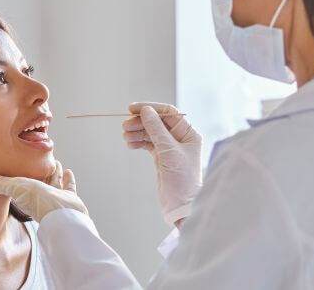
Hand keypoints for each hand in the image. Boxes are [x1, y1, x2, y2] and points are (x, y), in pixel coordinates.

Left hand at [0, 160, 87, 220]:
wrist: (63, 214)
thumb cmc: (39, 201)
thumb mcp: (17, 187)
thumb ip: (4, 184)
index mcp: (27, 196)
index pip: (23, 183)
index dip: (23, 174)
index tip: (22, 164)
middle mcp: (42, 197)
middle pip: (40, 181)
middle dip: (40, 172)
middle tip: (41, 161)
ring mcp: (56, 198)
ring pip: (54, 182)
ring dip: (54, 172)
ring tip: (55, 163)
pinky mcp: (70, 198)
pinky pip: (68, 185)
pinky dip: (67, 178)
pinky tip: (67, 171)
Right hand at [123, 102, 202, 225]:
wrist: (181, 205)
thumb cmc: (182, 179)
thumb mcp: (168, 150)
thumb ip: (156, 129)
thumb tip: (146, 111)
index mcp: (188, 133)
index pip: (168, 112)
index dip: (150, 108)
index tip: (132, 109)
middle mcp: (180, 138)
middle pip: (157, 122)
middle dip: (140, 122)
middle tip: (125, 126)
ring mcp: (170, 148)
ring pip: (150, 133)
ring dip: (137, 132)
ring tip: (125, 137)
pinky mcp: (162, 157)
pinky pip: (148, 144)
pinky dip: (138, 142)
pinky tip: (130, 144)